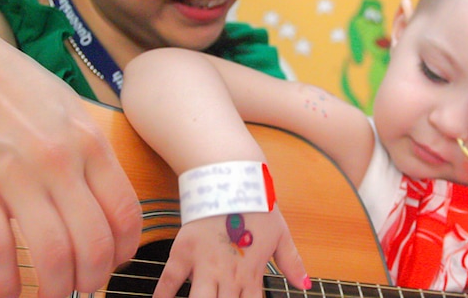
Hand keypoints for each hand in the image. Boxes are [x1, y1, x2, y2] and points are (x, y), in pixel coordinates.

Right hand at [0, 20, 141, 297]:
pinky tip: (6, 293)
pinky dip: (4, 284)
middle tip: (85, 286)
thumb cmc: (18, 87)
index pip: (125, 213)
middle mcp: (61, 162)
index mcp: (91, 143)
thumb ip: (93, 156)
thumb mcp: (73, 112)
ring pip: (52, 254)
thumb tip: (110, 207)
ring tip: (53, 294)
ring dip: (57, 288)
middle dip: (94, 278)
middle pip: (94, 242)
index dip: (126, 250)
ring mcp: (16, 176)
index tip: (116, 263)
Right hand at [154, 210, 308, 297]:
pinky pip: (170, 278)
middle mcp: (228, 274)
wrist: (232, 181)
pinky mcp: (184, 251)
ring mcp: (204, 264)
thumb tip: (304, 284)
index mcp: (251, 274)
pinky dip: (163, 294)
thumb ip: (291, 262)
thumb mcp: (281, 234)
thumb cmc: (258, 207)